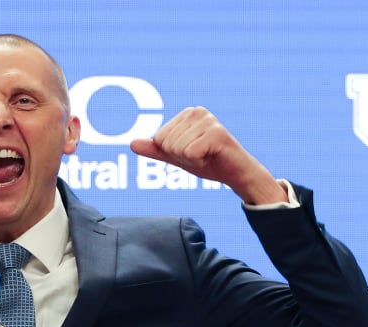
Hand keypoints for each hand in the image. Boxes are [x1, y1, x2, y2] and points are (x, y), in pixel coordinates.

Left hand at [129, 107, 283, 204]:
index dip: (173, 153)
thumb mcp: (177, 157)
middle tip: (200, 155)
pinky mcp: (216, 133)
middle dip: (181, 156)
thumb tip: (132, 144)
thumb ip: (156, 150)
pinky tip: (212, 156)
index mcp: (186, 114)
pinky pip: (190, 153)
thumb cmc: (208, 162)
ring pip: (177, 148)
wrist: (236, 174)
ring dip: (191, 159)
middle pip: (167, 143)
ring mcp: (208, 120)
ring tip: (207, 155)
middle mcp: (197, 111)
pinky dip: (199, 161)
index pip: (159, 138)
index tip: (191, 152)